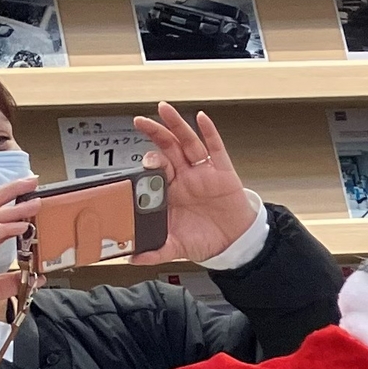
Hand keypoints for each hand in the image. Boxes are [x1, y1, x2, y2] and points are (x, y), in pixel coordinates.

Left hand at [134, 104, 257, 262]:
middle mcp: (184, 177)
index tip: (140, 164)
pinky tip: (202, 119)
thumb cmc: (205, 239)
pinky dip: (209, 132)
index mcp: (170, 191)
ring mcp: (202, 172)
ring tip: (164, 109)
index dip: (147, 164)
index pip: (154, 171)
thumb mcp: (177, 247)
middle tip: (140, 121)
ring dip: (176, 125)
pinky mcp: (222, 172)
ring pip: (187, 142)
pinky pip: (214, 148)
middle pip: (167, 148)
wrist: (234, 243)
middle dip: (154, 133)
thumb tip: (133, 258)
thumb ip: (156, 251)